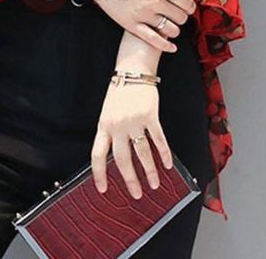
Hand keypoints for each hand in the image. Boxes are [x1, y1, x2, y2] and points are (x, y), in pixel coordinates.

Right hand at [35, 0, 199, 51]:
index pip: (186, 1)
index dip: (190, 5)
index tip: (187, 6)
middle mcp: (154, 1)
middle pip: (181, 16)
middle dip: (182, 16)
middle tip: (177, 14)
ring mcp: (143, 14)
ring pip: (171, 30)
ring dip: (175, 29)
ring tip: (170, 24)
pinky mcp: (132, 25)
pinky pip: (155, 40)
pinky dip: (166, 46)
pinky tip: (171, 47)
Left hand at [91, 79, 172, 198]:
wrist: (132, 70)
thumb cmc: (119, 90)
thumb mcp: (108, 112)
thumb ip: (110, 132)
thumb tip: (116, 156)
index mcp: (103, 125)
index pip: (97, 155)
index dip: (99, 174)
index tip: (103, 190)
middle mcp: (117, 126)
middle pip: (122, 159)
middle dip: (129, 179)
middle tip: (136, 194)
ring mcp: (134, 121)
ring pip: (142, 153)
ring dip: (149, 171)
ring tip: (154, 185)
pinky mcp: (150, 116)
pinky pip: (158, 139)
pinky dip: (164, 153)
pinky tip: (168, 164)